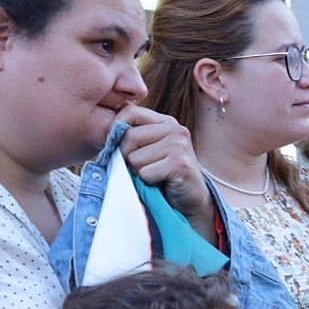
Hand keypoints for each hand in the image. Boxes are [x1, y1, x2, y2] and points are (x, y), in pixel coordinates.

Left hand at [114, 105, 213, 224]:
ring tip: (155, 175)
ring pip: (135, 157)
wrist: (192, 199)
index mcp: (166, 121)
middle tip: (142, 167)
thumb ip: (136, 129)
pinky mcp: (179, 164)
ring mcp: (179, 145)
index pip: (131, 112)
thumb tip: (119, 109)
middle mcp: (175, 129)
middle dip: (127, 156)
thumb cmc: (166, 174)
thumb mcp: (151, 147)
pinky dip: (148, 182)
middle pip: (129, 136)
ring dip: (139, 172)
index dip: (116, 127)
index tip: (117, 144)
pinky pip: (145, 173)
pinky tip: (162, 182)